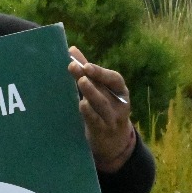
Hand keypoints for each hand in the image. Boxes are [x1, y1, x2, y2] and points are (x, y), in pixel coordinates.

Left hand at [68, 46, 135, 172]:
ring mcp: (112, 118)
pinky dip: (90, 113)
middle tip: (79, 69)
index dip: (101, 72)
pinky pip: (97, 121)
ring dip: (92, 93)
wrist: (113, 142)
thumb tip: (71, 49)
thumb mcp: (100, 90)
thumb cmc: (104, 109)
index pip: (114, 79)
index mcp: (120, 91)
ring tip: (81, 82)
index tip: (86, 65)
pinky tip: (81, 105)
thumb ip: (86, 71)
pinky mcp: (103, 131)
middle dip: (93, 78)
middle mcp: (119, 104)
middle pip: (105, 89)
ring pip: (103, 105)